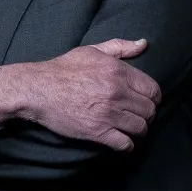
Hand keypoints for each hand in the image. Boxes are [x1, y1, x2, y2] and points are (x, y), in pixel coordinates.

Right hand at [0, 38, 161, 151]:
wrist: (37, 89)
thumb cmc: (63, 68)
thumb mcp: (93, 50)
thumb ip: (120, 47)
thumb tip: (143, 44)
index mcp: (118, 72)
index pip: (153, 90)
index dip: (154, 98)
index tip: (148, 102)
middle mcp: (117, 93)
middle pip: (149, 110)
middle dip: (148, 115)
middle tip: (140, 117)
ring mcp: (108, 114)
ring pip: (140, 128)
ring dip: (139, 131)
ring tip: (133, 130)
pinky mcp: (97, 132)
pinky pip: (124, 144)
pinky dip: (128, 146)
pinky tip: (125, 144)